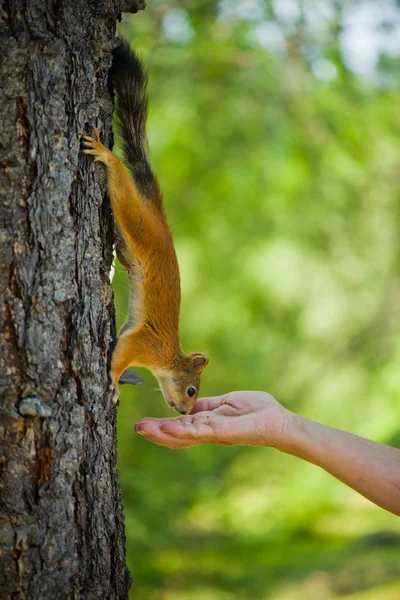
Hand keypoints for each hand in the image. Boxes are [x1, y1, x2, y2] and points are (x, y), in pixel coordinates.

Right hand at [134, 391, 289, 448]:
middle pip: (177, 436)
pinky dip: (183, 430)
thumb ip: (206, 406)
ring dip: (164, 433)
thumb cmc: (256, 411)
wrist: (279, 420)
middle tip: (136, 428)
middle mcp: (208, 432)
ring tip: (144, 429)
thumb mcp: (225, 403)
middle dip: (156, 433)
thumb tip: (187, 405)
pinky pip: (201, 431)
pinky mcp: (225, 431)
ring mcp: (215, 433)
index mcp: (207, 424)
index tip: (142, 424)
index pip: (179, 426)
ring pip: (185, 436)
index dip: (161, 426)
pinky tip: (168, 426)